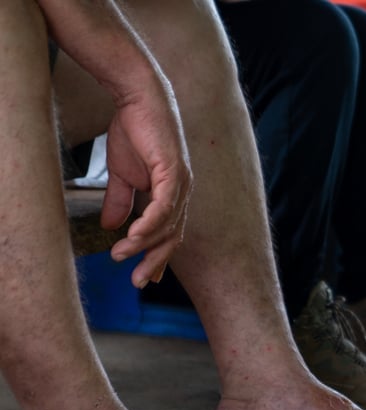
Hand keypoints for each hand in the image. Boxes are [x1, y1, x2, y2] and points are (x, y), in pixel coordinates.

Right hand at [102, 80, 191, 288]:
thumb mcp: (122, 173)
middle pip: (173, 236)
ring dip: (144, 243)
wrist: (137, 98)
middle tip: (136, 282)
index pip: (169, 234)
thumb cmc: (132, 131)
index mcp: (172, 195)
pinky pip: (165, 205)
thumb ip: (119, 200)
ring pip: (167, 225)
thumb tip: (110, 225)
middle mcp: (182, 192)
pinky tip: (134, 236)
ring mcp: (181, 183)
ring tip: (122, 255)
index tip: (143, 278)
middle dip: (154, 261)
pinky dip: (150, 223)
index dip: (157, 257)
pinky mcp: (174, 171)